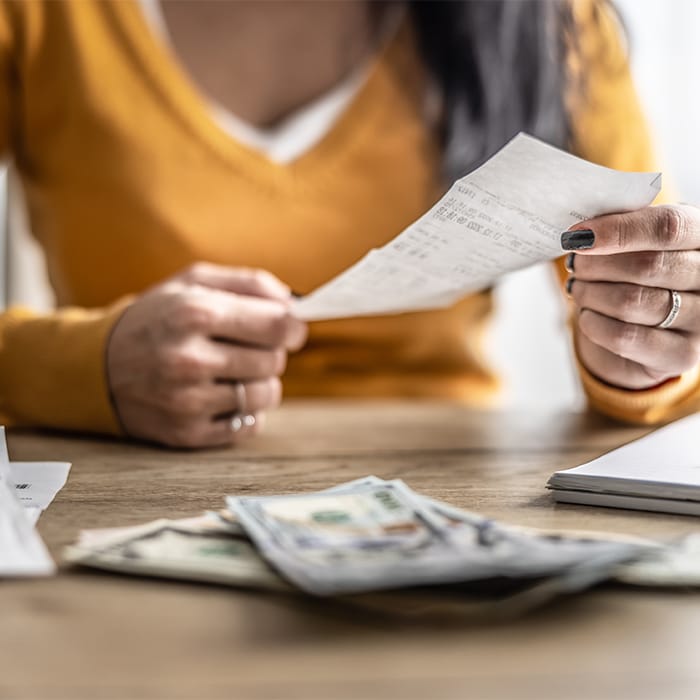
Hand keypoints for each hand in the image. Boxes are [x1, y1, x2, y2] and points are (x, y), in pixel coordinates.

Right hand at [106, 263, 306, 447]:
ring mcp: (188, 401)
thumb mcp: (192, 282)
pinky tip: (223, 395)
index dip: (294, 326)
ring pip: (267, 395)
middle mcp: (191, 360)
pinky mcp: (187, 434)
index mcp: (195, 313)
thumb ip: (249, 283)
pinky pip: (249, 425)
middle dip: (270, 351)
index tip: (290, 328)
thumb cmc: (156, 317)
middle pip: (274, 361)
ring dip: (260, 382)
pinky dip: (246, 410)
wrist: (95, 366)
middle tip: (245, 346)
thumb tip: (295, 304)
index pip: (278, 326)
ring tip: (233, 371)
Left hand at [563, 204, 699, 389]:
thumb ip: (619, 228)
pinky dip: (594, 324)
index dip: (619, 230)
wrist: (646, 330)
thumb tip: (582, 233)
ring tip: (578, 288)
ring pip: (631, 302)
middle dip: (596, 265)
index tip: (579, 235)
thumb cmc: (639, 275)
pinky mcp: (681, 356)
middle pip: (647, 266)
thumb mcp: (636, 242)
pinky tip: (588, 315)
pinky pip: (624, 337)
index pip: (668, 227)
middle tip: (576, 265)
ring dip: (590, 294)